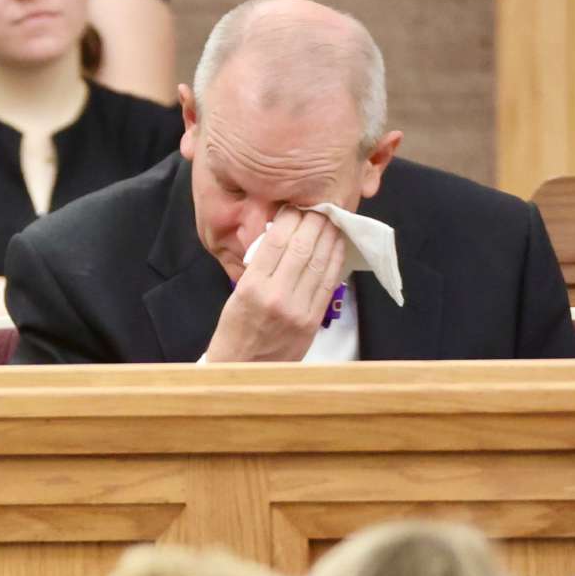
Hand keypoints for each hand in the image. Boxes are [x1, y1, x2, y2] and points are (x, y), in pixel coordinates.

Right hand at [205, 208, 345, 361]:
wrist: (245, 370)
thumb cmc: (236, 330)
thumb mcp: (237, 294)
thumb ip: (259, 267)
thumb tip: (282, 234)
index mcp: (251, 287)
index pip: (276, 242)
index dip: (290, 218)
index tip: (295, 205)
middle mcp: (277, 296)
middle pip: (302, 248)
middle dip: (313, 222)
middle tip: (319, 204)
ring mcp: (298, 309)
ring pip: (319, 262)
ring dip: (329, 236)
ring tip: (332, 217)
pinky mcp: (313, 320)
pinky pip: (328, 283)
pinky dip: (335, 260)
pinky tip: (338, 244)